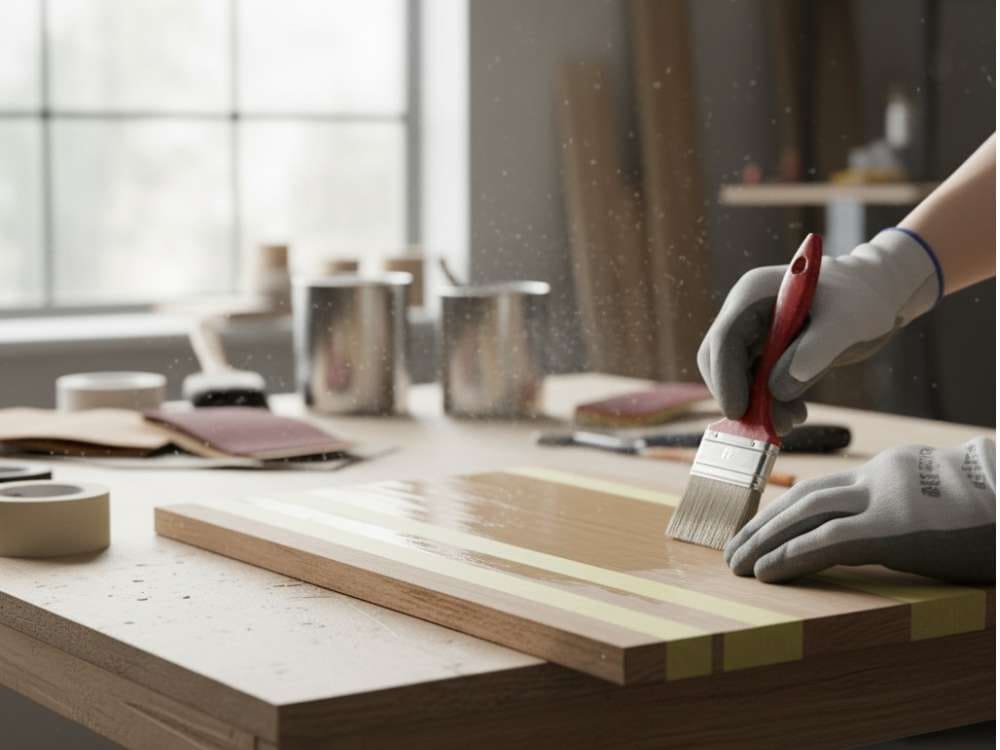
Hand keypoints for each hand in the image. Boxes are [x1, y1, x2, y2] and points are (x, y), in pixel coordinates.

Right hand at [698, 229, 940, 433]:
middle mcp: (746, 312)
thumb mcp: (847, 322)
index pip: (725, 338)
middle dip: (738, 395)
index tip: (740, 412)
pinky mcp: (766, 351)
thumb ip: (815, 352)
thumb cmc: (863, 298)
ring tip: (790, 421)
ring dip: (755, 404)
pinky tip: (795, 412)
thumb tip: (778, 390)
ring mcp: (754, 332)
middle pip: (719, 360)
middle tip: (765, 426)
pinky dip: (768, 403)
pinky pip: (754, 383)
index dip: (726, 377)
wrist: (877, 294)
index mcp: (754, 294)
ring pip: (735, 376)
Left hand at [724, 438, 995, 582]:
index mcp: (890, 469)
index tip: (758, 531)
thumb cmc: (996, 514)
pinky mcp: (892, 529)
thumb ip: (901, 509)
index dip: (784, 510)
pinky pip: (826, 541)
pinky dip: (790, 555)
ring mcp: (885, 499)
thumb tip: (870, 535)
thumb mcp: (943, 503)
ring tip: (737, 564)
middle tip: (733, 548)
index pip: (823, 488)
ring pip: (804, 514)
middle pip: (804, 497)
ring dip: (764, 540)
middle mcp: (879, 477)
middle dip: (763, 523)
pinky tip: (765, 572)